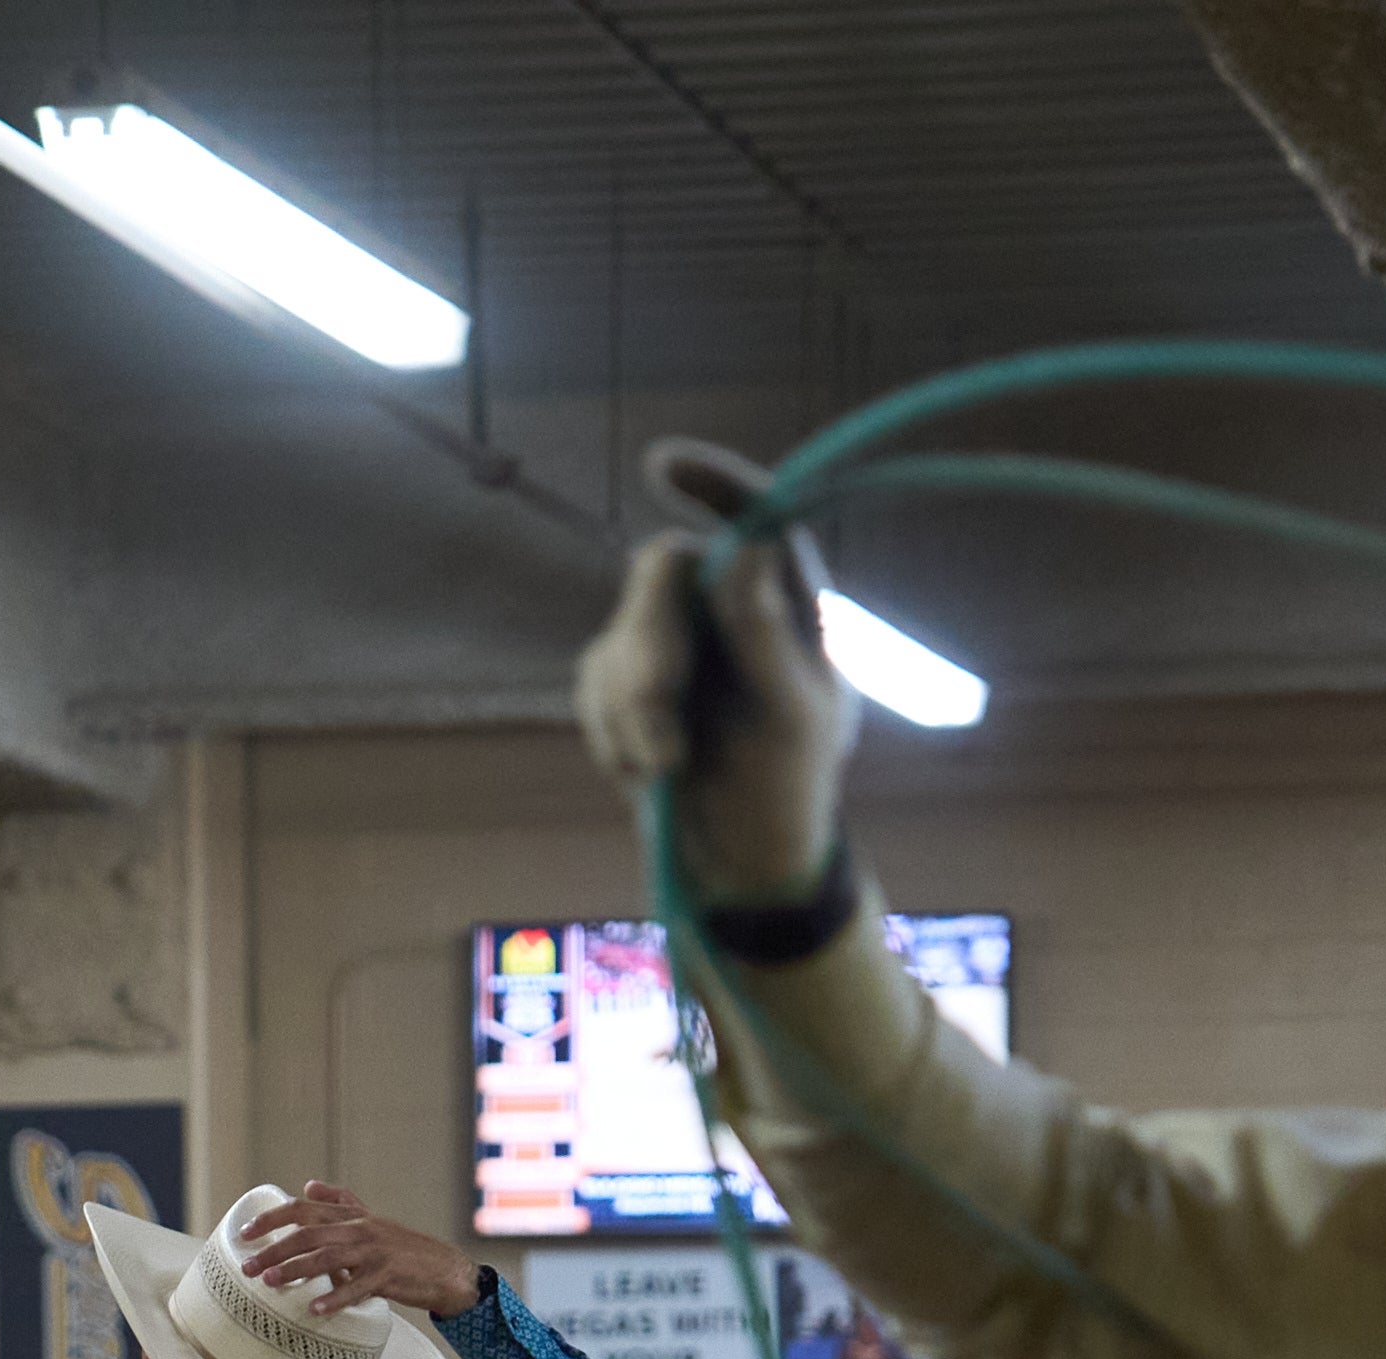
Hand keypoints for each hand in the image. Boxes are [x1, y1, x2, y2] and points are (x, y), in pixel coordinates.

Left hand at [240, 1183, 480, 1327]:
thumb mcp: (371, 1219)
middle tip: (249, 1268)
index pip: (303, 1209)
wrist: (445, 1269)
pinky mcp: (389, 1276)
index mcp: (351, 1216)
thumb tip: (308, 1185)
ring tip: (271, 1282)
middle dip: (274, 1250)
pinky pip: (358, 1287)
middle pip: (308, 1234)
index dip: (272, 1219)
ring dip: (296, 1269)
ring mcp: (375, 1252)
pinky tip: (315, 1309)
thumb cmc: (404, 1248)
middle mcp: (360, 1229)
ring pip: (328, 1258)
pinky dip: (335, 1298)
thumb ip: (340, 1201)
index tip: (246, 1234)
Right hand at [570, 437, 855, 911]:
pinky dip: (613, 734)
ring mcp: (669, 643)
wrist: (741, 866)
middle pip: (662, 571)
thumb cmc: (786, 792)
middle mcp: (723, 608)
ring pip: (618, 634)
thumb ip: (765, 638)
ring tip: (667, 770)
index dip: (712, 481)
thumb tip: (748, 547)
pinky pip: (593, 685)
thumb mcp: (791, 721)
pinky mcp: (622, 684)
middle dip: (650, 640)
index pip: (754, 517)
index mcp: (784, 602)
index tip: (662, 465)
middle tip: (659, 712)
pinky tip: (649, 776)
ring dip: (631, 709)